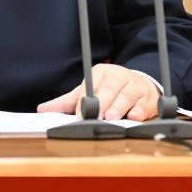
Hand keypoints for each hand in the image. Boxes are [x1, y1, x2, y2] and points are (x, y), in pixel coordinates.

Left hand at [36, 65, 159, 120]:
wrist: (140, 85)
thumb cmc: (110, 90)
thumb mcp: (89, 90)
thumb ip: (69, 101)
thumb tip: (42, 109)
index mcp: (102, 74)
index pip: (92, 85)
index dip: (86, 99)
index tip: (80, 113)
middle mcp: (119, 78)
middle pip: (110, 89)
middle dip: (103, 102)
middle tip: (97, 115)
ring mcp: (135, 88)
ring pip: (127, 96)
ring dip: (120, 107)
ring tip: (112, 117)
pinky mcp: (148, 100)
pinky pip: (144, 105)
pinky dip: (140, 112)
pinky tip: (135, 117)